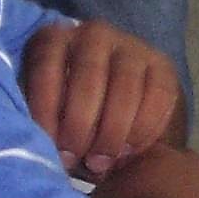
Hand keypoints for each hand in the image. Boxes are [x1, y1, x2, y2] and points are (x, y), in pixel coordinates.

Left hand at [22, 20, 180, 176]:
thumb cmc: (69, 113)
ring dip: (113, 132)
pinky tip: (129, 151)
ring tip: (103, 163)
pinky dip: (143, 129)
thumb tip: (36, 147)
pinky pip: (157, 97)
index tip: (49, 146)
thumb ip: (40, 120)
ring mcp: (132, 46)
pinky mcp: (162, 65)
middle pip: (88, 78)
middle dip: (81, 125)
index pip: (47, 68)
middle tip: (78, 161)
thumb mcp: (47, 110)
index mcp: (55, 39)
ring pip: (125, 89)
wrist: (117, 107)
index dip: (47, 110)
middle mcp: (93, 34)